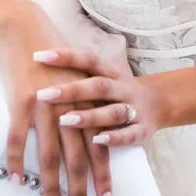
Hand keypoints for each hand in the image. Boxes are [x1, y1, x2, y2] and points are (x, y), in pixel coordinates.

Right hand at [0, 2, 112, 195]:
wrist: (25, 28)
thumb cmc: (52, 58)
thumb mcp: (76, 81)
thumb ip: (83, 109)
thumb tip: (87, 139)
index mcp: (87, 104)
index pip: (99, 148)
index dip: (103, 177)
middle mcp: (71, 108)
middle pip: (77, 160)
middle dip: (80, 194)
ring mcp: (46, 106)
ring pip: (50, 156)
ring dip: (51, 188)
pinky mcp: (22, 101)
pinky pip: (18, 139)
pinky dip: (17, 162)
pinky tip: (17, 182)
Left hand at [33, 47, 161, 147]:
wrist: (159, 103)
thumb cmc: (116, 92)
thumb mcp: (101, 78)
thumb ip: (77, 75)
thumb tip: (36, 66)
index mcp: (111, 72)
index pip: (88, 59)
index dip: (65, 56)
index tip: (38, 55)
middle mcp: (123, 87)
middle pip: (98, 86)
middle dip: (71, 90)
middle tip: (43, 94)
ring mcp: (134, 108)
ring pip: (112, 111)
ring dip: (89, 116)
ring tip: (65, 120)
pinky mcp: (142, 130)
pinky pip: (129, 134)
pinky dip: (114, 137)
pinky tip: (98, 140)